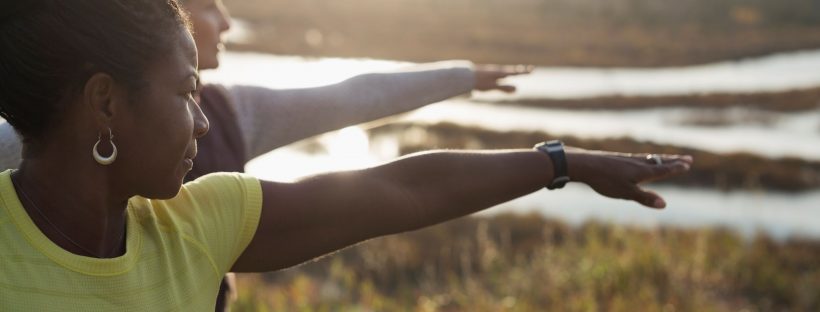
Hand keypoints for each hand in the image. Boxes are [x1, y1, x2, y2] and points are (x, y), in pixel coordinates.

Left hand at [473, 64, 533, 92]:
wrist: (465, 76)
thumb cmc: (479, 82)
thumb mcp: (492, 86)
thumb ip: (504, 87)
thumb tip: (517, 89)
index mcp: (500, 73)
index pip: (515, 73)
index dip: (523, 72)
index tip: (532, 69)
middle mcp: (497, 71)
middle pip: (511, 71)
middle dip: (520, 71)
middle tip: (529, 69)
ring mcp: (492, 72)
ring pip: (505, 71)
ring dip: (513, 71)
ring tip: (518, 70)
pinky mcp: (487, 73)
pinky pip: (499, 73)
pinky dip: (504, 73)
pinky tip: (502, 75)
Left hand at [566, 148, 692, 208]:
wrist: (584, 164)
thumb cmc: (605, 180)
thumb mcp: (626, 193)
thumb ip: (645, 198)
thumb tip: (664, 204)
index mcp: (642, 171)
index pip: (663, 169)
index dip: (675, 168)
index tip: (687, 165)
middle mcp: (638, 163)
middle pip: (659, 161)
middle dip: (674, 161)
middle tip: (688, 158)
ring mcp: (627, 159)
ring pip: (649, 158)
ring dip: (662, 158)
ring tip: (669, 158)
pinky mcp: (618, 159)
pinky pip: (638, 158)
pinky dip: (647, 158)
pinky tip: (642, 160)